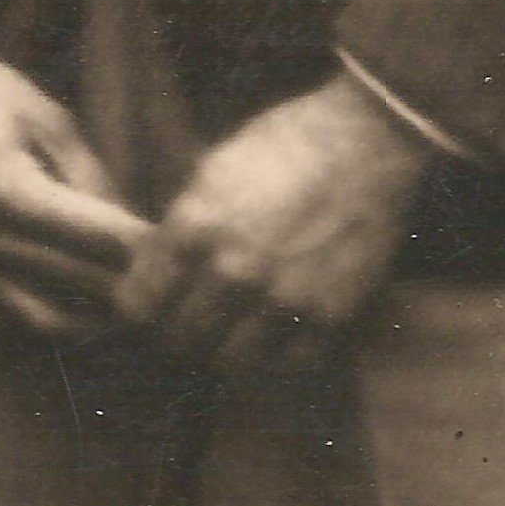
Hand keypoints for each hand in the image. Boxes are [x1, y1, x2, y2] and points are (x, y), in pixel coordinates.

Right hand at [0, 0, 154, 340]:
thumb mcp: (45, 117)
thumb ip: (90, 176)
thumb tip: (133, 228)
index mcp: (3, 187)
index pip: (96, 238)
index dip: (148, 247)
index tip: (184, 248)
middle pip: (78, 285)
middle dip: (132, 287)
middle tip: (170, 283)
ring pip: (43, 320)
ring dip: (93, 321)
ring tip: (127, 305)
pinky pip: (4, 319)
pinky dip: (46, 322)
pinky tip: (75, 306)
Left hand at [118, 73, 427, 375]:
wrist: (366, 143)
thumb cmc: (282, 146)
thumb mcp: (209, 175)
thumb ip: (181, 228)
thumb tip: (152, 266)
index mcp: (194, 230)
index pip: (139, 304)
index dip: (137, 308)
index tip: (147, 304)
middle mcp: (235, 271)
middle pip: (181, 339)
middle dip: (176, 333)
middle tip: (186, 320)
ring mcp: (286, 298)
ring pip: (232, 361)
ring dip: (224, 350)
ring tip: (227, 331)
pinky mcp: (333, 314)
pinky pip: (290, 362)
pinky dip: (278, 355)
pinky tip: (274, 332)